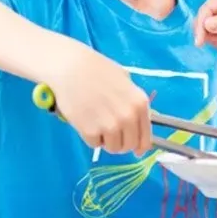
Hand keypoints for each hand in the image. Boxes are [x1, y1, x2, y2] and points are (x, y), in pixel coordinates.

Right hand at [44, 40, 151, 155]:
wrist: (71, 67)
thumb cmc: (97, 70)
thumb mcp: (125, 81)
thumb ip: (133, 103)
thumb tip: (136, 123)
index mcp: (140, 104)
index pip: (145, 138)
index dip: (140, 146)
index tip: (136, 150)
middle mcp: (128, 117)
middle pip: (129, 146)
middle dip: (121, 143)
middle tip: (111, 133)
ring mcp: (110, 125)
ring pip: (113, 148)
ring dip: (106, 140)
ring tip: (97, 123)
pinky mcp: (90, 131)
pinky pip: (95, 144)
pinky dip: (91, 137)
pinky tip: (86, 121)